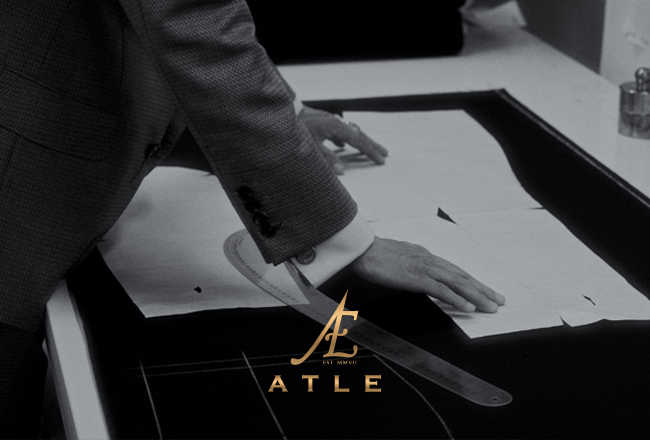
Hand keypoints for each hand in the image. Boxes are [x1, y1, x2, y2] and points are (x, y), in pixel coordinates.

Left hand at [299, 106, 387, 173]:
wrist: (283, 112)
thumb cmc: (296, 128)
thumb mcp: (312, 146)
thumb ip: (327, 159)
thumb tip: (342, 171)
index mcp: (335, 126)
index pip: (358, 141)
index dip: (370, 152)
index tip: (381, 160)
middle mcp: (335, 122)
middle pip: (358, 135)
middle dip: (372, 145)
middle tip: (385, 154)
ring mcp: (329, 121)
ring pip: (349, 133)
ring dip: (360, 142)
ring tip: (370, 150)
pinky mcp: (322, 123)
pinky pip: (338, 133)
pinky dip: (344, 140)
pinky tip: (342, 146)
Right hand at [350, 237, 505, 312]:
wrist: (361, 249)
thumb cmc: (373, 254)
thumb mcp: (397, 258)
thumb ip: (410, 265)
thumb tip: (417, 275)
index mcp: (424, 256)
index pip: (454, 271)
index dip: (472, 282)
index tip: (484, 290)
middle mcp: (429, 260)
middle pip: (461, 276)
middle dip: (482, 289)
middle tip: (498, 301)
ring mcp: (424, 267)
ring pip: (457, 282)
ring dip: (477, 295)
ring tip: (491, 306)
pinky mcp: (416, 277)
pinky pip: (441, 290)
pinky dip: (457, 299)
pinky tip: (468, 307)